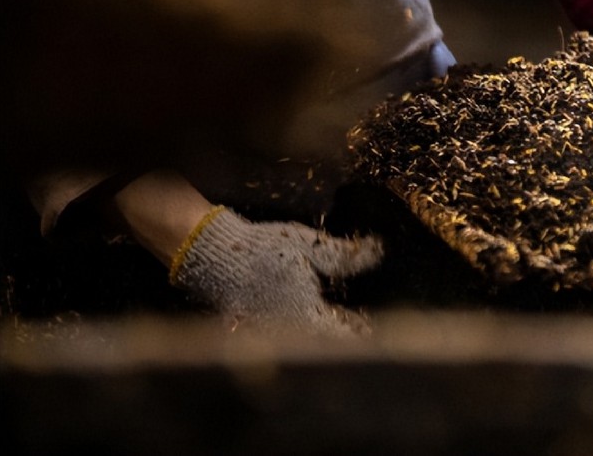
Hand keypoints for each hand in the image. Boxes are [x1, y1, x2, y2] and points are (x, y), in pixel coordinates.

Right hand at [170, 207, 382, 335]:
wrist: (214, 254)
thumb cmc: (266, 249)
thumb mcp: (311, 247)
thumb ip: (346, 256)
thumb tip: (379, 250)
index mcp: (309, 318)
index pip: (345, 338)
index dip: (362, 333)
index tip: (374, 327)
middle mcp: (292, 335)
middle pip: (326, 345)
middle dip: (344, 336)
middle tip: (360, 325)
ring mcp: (272, 337)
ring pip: (306, 344)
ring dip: (322, 337)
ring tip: (336, 322)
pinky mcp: (255, 333)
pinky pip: (284, 340)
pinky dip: (299, 333)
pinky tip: (304, 319)